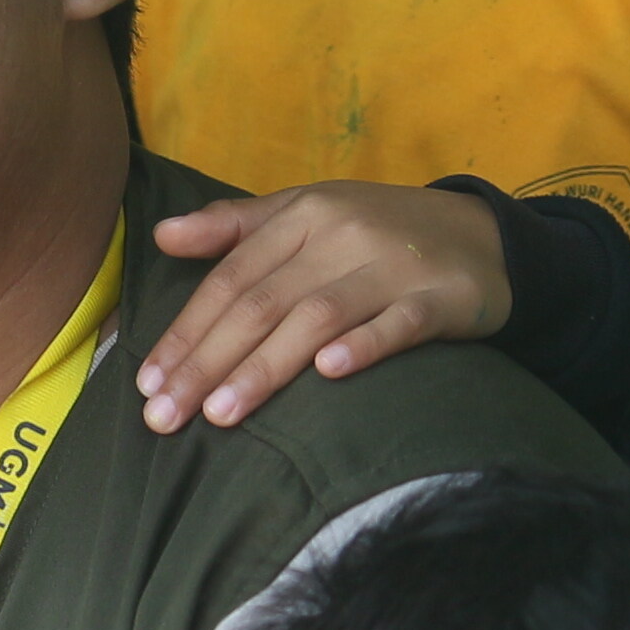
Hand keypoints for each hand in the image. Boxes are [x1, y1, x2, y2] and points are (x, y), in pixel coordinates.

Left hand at [135, 179, 508, 431]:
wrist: (482, 234)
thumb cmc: (375, 231)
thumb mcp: (306, 212)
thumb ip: (235, 225)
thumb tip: (162, 234)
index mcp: (302, 215)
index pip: (230, 279)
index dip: (186, 332)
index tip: (146, 383)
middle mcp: (342, 235)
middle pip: (262, 303)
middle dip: (207, 362)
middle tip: (165, 417)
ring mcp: (393, 264)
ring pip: (317, 317)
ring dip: (266, 367)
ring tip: (221, 416)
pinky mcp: (441, 297)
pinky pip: (398, 323)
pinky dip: (364, 345)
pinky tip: (329, 374)